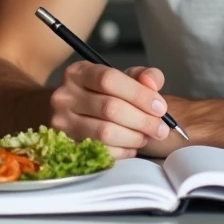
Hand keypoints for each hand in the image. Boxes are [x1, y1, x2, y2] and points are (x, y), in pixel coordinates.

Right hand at [49, 62, 170, 158]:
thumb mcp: (124, 79)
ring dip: (134, 137)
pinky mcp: (66, 146)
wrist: (79, 115)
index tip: (160, 107)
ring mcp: (62, 123)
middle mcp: (64, 96)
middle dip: (142, 120)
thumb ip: (144, 76)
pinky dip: (122, 151)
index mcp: (78, 72)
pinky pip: (100, 152)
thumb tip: (151, 83)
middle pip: (109, 108)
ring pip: (105, 132)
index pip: (109, 79)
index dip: (139, 94)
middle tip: (161, 128)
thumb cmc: (107, 95)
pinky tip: (131, 146)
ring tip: (147, 137)